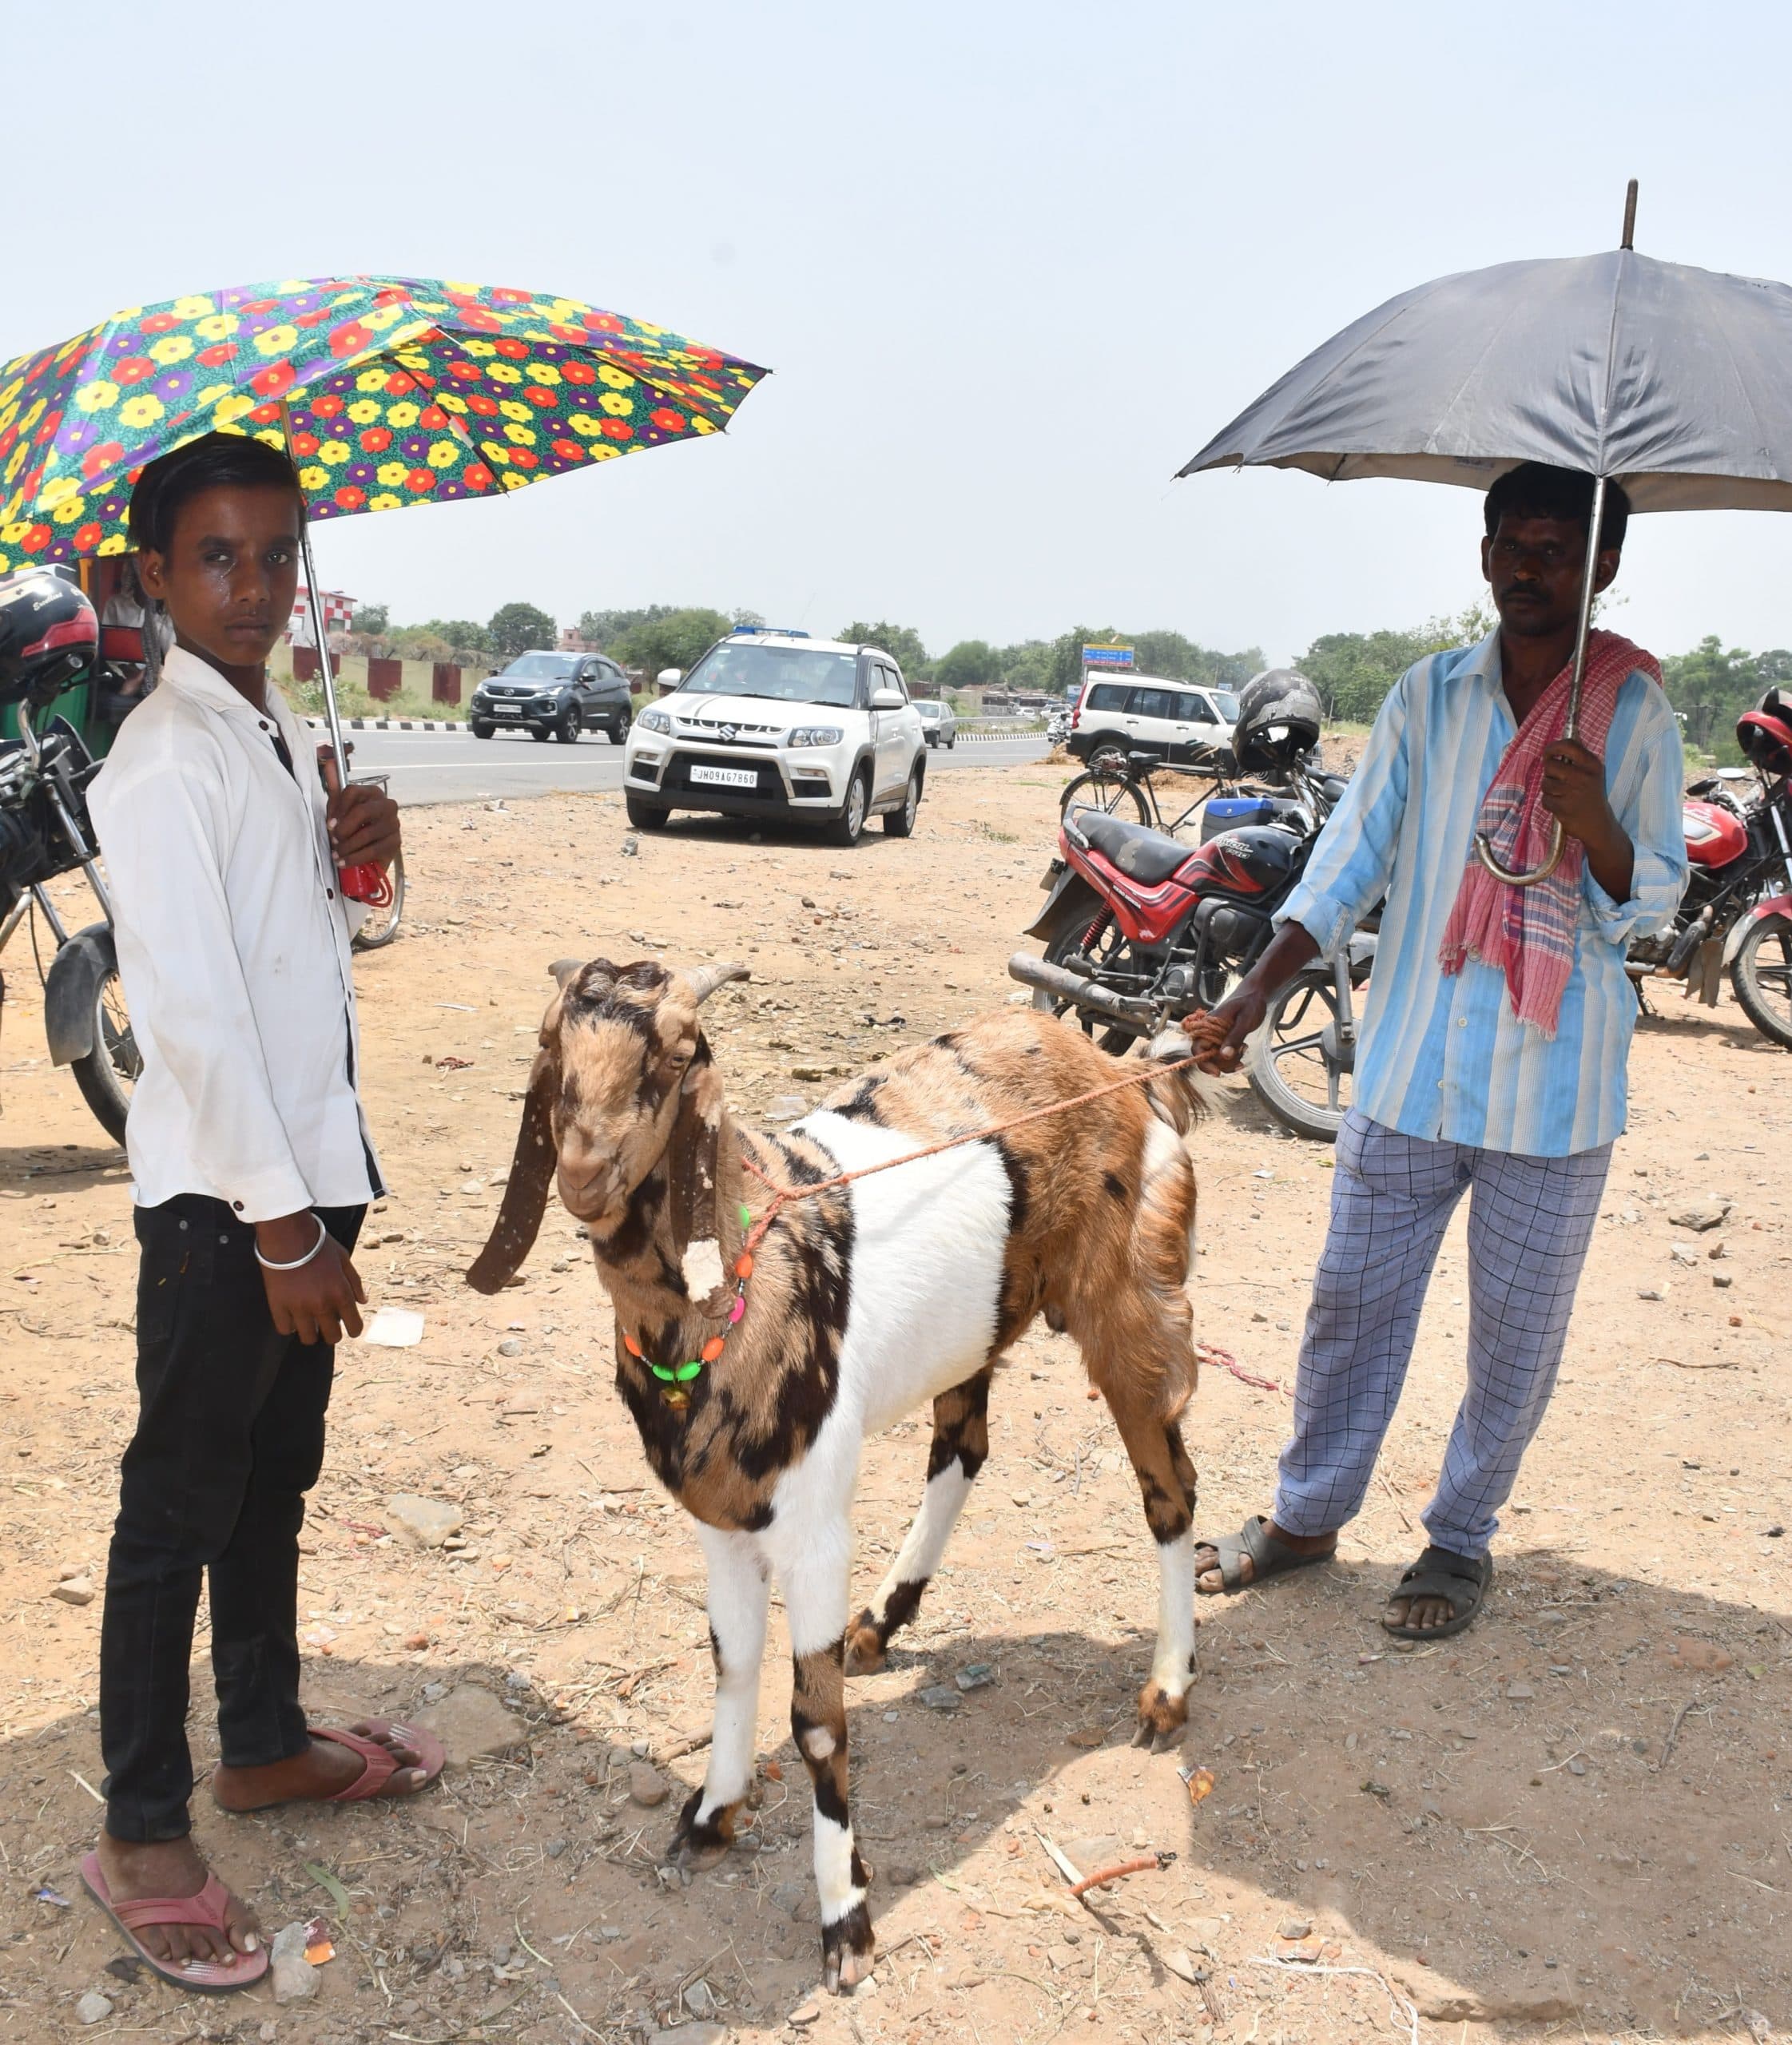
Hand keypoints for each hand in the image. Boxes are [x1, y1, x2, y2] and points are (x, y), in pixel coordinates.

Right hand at [254, 1211, 365, 1344]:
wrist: (287, 1235)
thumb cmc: (318, 1244)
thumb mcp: (344, 1258)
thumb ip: (354, 1282)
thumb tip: (362, 1302)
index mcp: (341, 1293)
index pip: (354, 1326)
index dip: (354, 1329)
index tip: (350, 1328)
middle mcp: (322, 1305)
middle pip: (331, 1337)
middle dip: (332, 1333)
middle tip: (327, 1325)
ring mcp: (299, 1308)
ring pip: (308, 1338)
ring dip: (311, 1332)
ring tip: (309, 1323)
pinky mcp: (278, 1306)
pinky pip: (285, 1329)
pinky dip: (290, 1325)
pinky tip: (292, 1316)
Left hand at [318, 750, 400, 870]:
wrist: (365, 855)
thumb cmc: (351, 829)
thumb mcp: (339, 809)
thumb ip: (335, 787)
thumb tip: (329, 762)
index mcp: (373, 792)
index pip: (353, 791)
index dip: (339, 809)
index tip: (330, 824)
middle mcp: (388, 805)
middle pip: (362, 811)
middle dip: (344, 828)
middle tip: (334, 839)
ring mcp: (394, 823)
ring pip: (367, 833)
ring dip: (347, 846)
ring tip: (337, 854)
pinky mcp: (396, 842)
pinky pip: (374, 850)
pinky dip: (355, 858)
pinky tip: (344, 862)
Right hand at [1184, 982, 1267, 1073]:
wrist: (1255, 994)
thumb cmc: (1250, 1002)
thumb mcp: (1245, 1020)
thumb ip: (1234, 1037)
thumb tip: (1224, 1056)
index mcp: (1210, 1024)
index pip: (1198, 1048)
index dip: (1204, 1062)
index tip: (1217, 1072)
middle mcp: (1210, 1031)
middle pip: (1207, 1056)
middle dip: (1223, 1063)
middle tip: (1240, 1059)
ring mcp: (1216, 1035)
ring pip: (1216, 1057)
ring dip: (1230, 1061)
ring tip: (1244, 1049)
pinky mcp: (1223, 1038)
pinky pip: (1223, 1053)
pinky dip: (1233, 1057)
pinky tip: (1243, 1051)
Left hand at [1539, 739, 1616, 848]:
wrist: (1598, 825)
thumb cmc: (1591, 796)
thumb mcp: (1592, 774)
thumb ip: (1576, 760)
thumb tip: (1554, 747)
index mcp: (1591, 764)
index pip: (1568, 745)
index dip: (1552, 747)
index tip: (1548, 754)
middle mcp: (1583, 775)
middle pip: (1550, 765)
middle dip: (1549, 773)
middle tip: (1558, 781)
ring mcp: (1572, 792)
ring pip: (1545, 783)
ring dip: (1549, 790)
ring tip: (1563, 795)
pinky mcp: (1563, 807)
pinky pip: (1545, 799)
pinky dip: (1550, 803)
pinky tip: (1562, 806)